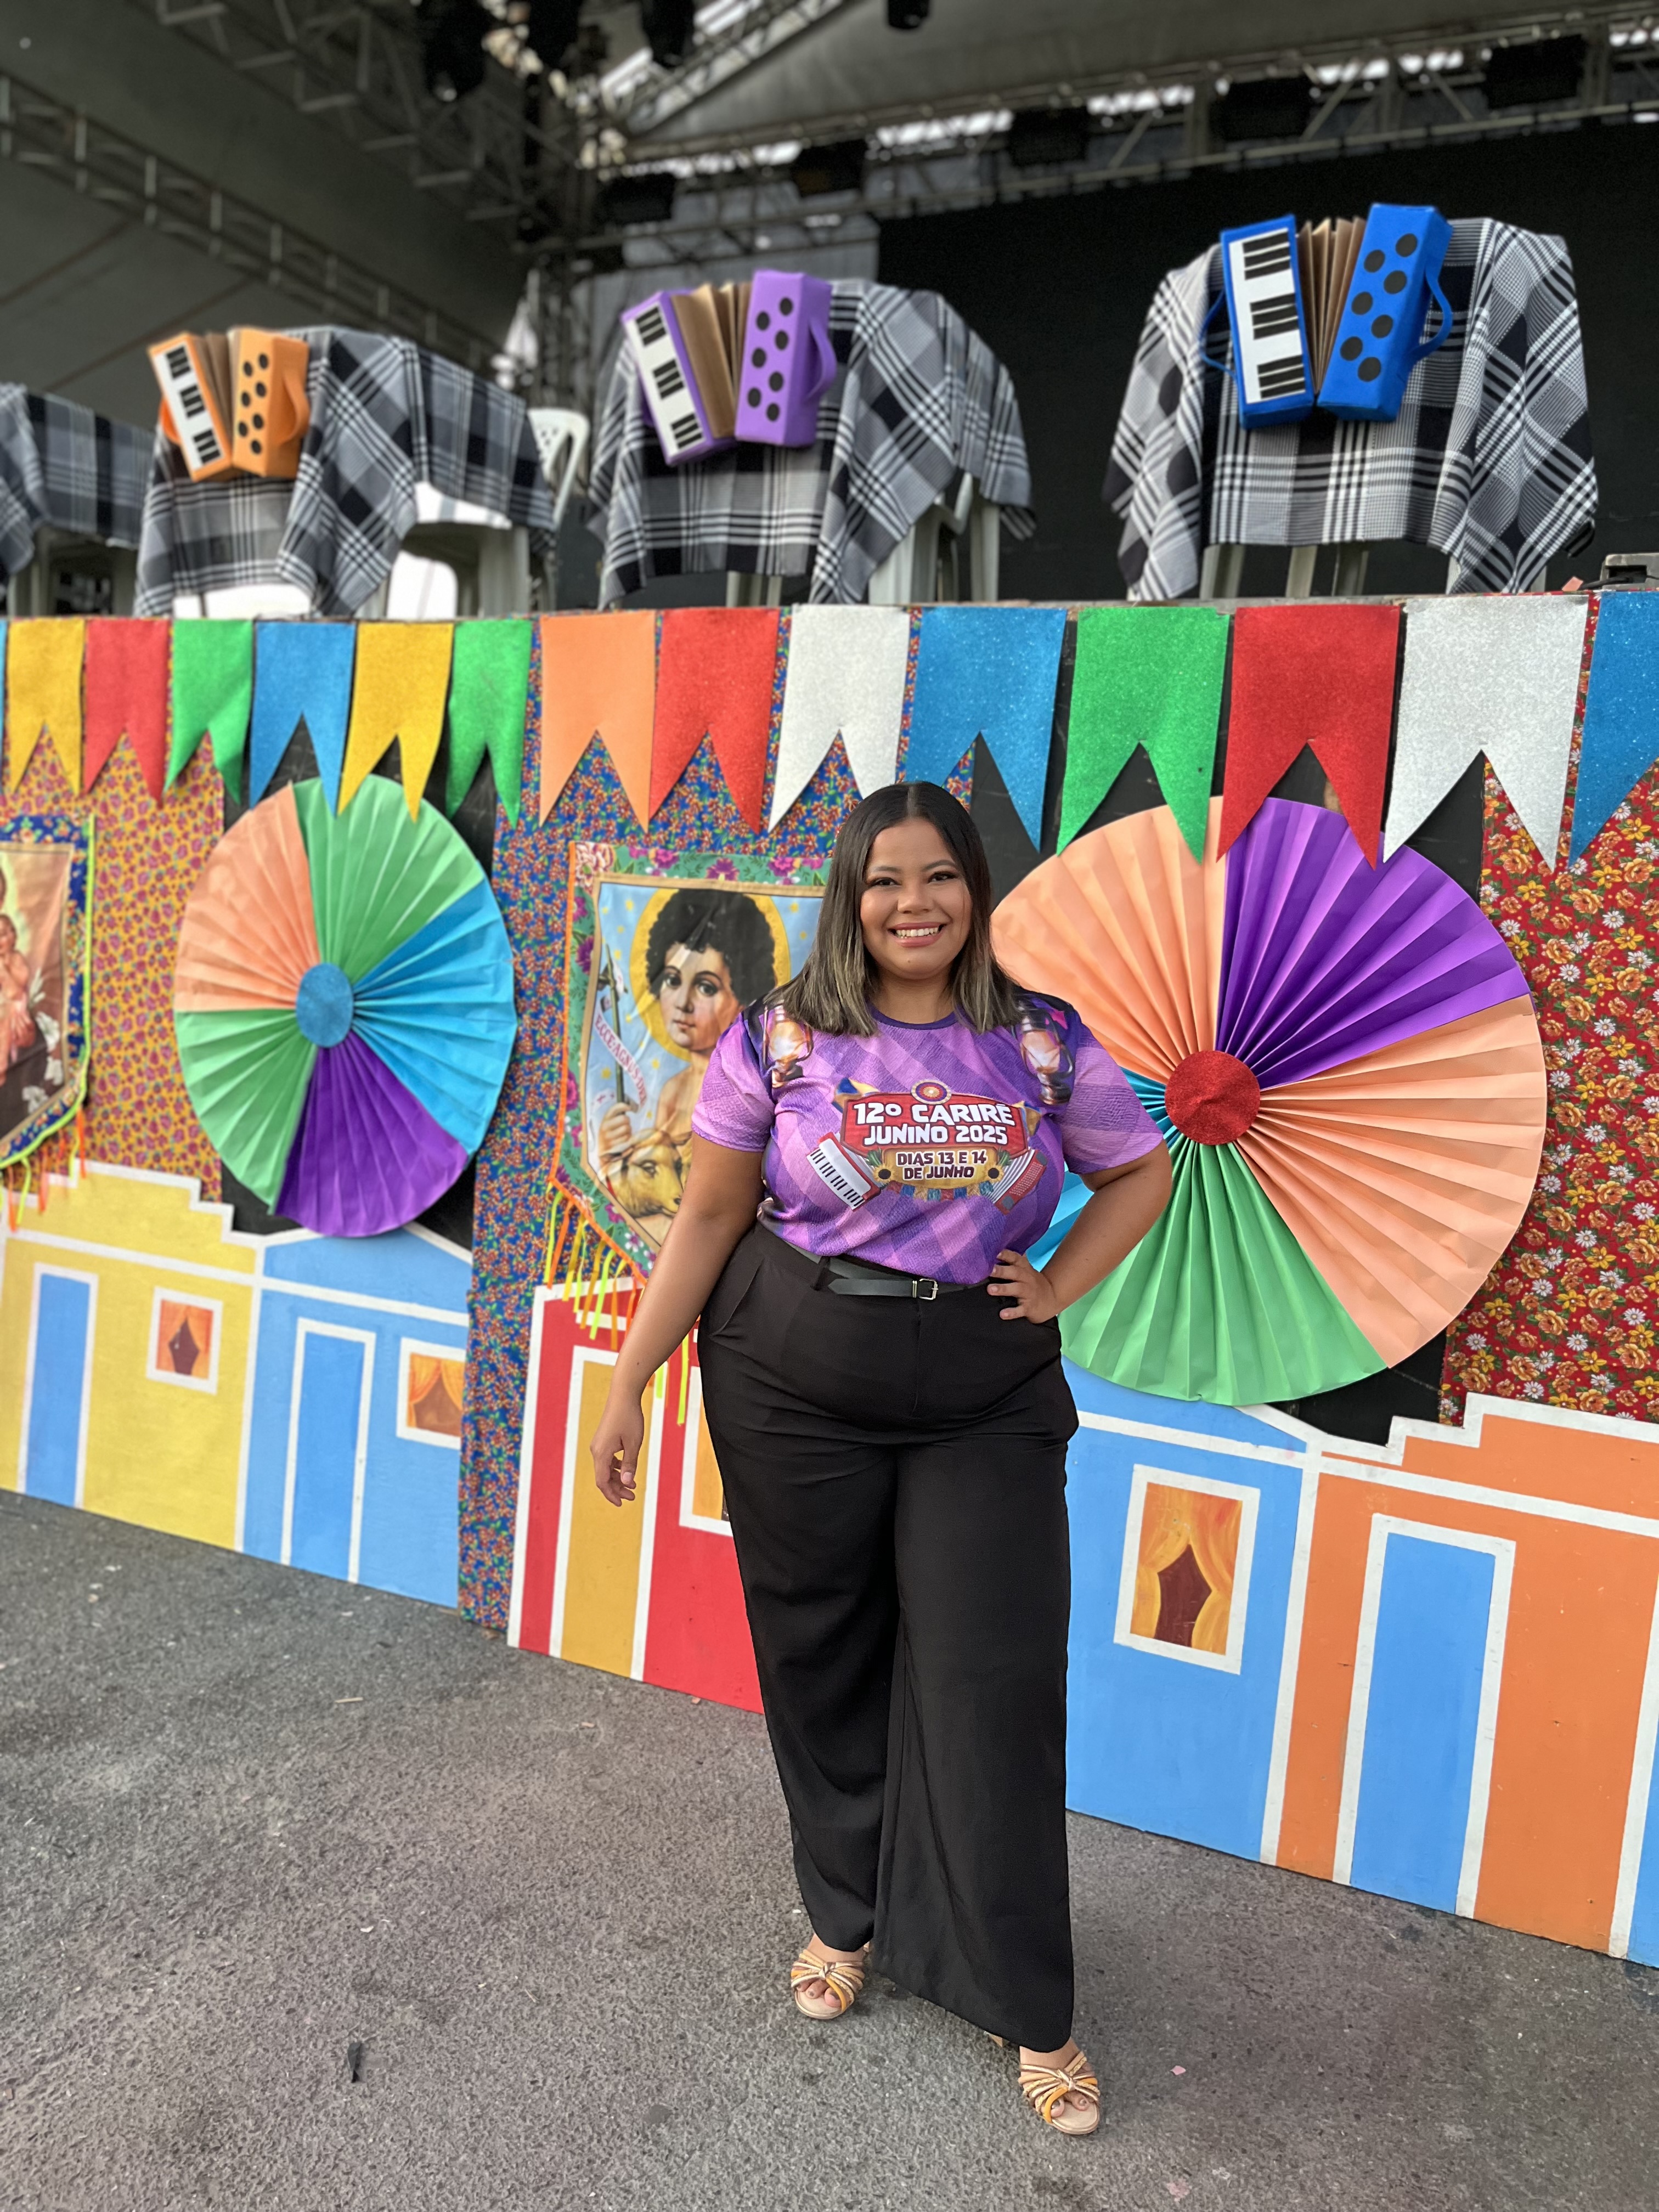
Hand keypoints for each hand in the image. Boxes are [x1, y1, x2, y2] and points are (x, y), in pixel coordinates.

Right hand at [590, 1388, 645, 1505]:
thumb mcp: (633, 1443)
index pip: (602, 1481)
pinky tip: (627, 1469)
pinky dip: (616, 1467)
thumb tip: (627, 1482)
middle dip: (617, 1488)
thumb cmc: (629, 1418)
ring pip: (605, 1468)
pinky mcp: (603, 1440)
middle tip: (632, 1496)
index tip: (622, 1503)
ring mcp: (599, 1445)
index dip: (611, 1494)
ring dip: (617, 1478)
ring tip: (632, 1485)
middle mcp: (596, 1450)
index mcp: (601, 1453)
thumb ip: (629, 1464)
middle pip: (603, 1477)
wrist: (623, 1395)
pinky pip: (607, 1459)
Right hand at [597, 1104, 633, 1168]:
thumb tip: (633, 1106)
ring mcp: (608, 1137)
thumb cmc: (610, 1132)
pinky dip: (627, 1139)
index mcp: (605, 1118)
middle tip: (625, 1125)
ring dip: (628, 1131)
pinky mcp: (613, 1145)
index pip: (616, 1108)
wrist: (603, 1149)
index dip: (625, 1106)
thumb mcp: (610, 1121)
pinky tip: (623, 1139)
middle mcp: (605, 1127)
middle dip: (627, 1122)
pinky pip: (627, 1139)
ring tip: (623, 1133)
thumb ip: (619, 1112)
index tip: (631, 1108)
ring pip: (627, 1129)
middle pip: (625, 1119)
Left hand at [988, 1248, 1059, 1322]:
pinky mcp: (1030, 1307)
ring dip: (1003, 1289)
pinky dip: (1012, 1312)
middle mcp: (1027, 1279)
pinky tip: (1002, 1314)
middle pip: (1015, 1272)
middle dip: (1002, 1271)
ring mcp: (1029, 1293)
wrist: (1052, 1298)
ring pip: (1016, 1289)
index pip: (1015, 1258)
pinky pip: (1020, 1310)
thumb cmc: (1031, 1283)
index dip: (1006, 1255)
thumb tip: (990, 1254)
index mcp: (1024, 1268)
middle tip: (989, 1270)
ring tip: (990, 1289)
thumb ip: (1011, 1263)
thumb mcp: (1025, 1270)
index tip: (996, 1253)